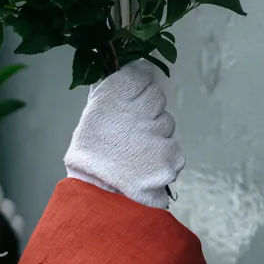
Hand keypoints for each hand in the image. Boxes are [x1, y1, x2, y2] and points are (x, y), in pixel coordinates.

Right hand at [64, 59, 184, 208]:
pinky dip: (162, 157)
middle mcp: (137, 110)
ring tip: (135, 153)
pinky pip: (173, 148)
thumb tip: (130, 67)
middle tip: (130, 133)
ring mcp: (157, 134)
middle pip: (156, 98)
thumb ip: (111, 92)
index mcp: (112, 97)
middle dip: (147, 112)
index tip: (133, 95)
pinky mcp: (171, 156)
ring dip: (156, 135)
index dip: (138, 84)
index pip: (140, 72)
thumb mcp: (92, 116)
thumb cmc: (91, 156)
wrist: (98, 197)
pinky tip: (145, 166)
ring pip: (166, 124)